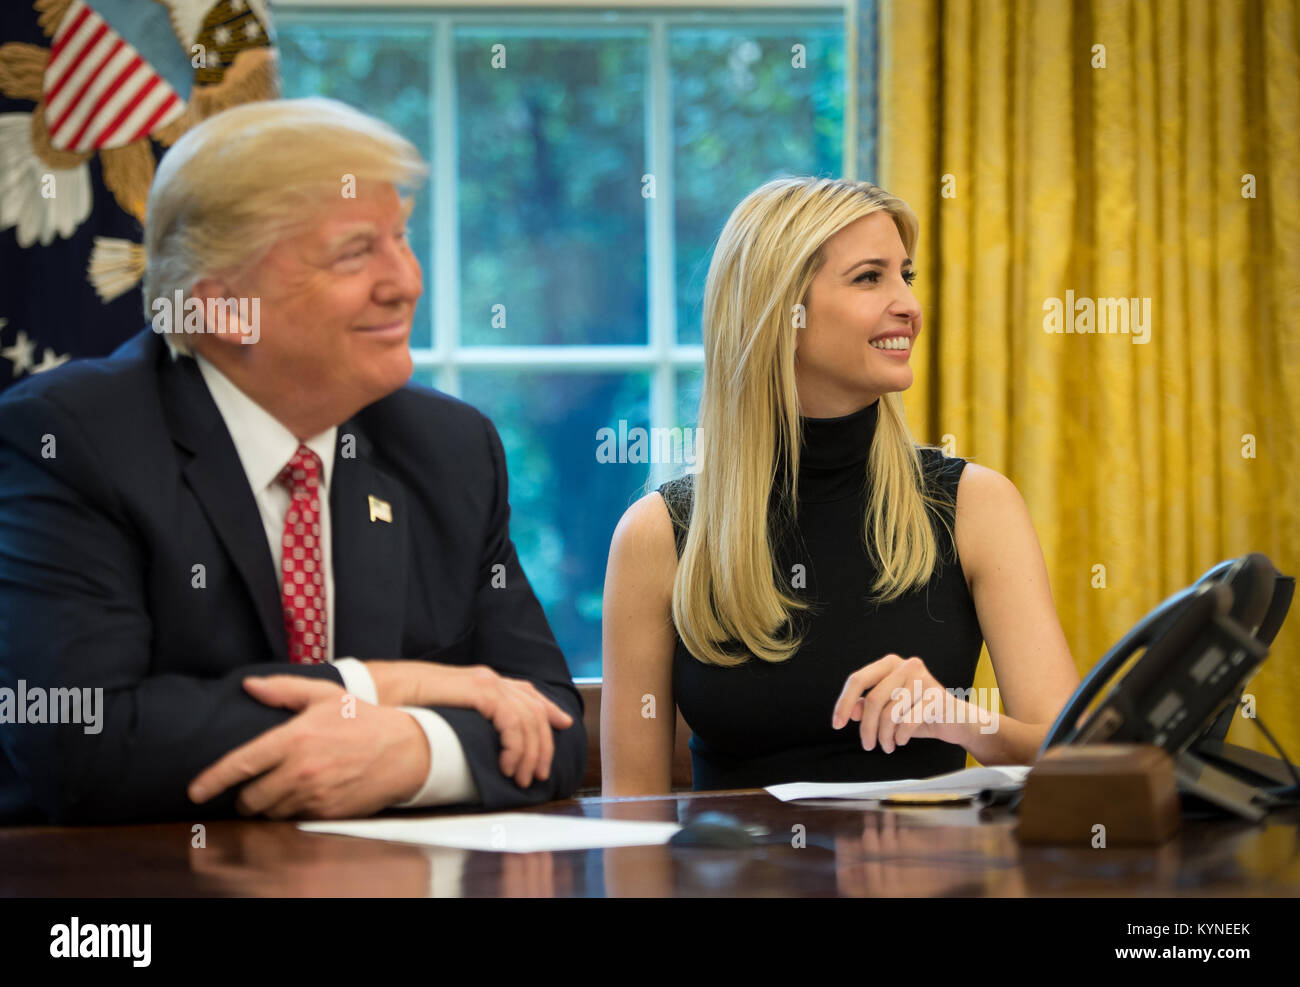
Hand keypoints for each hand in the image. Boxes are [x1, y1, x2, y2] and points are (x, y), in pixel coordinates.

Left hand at [187, 675, 428, 818]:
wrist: (406, 749)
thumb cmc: (364, 719)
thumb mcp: (326, 695)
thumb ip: (284, 690)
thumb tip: (250, 685)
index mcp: (294, 738)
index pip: (241, 764)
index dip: (213, 780)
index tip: (195, 790)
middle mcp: (300, 770)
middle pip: (250, 799)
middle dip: (246, 796)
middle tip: (255, 784)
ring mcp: (314, 795)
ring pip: (271, 812)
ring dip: (269, 804)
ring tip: (284, 786)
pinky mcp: (327, 812)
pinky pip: (294, 819)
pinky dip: (292, 810)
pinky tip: (305, 794)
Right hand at [368, 660, 573, 787]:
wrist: (374, 691)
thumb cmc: (399, 706)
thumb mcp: (440, 715)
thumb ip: (463, 722)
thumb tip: (476, 743)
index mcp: (481, 682)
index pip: (526, 693)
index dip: (548, 709)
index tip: (563, 726)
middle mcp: (488, 679)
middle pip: (534, 708)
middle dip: (543, 744)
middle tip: (539, 774)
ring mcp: (485, 682)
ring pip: (529, 717)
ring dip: (531, 751)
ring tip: (522, 777)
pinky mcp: (478, 690)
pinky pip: (513, 719)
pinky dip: (517, 744)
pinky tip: (508, 765)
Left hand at [831, 654, 957, 752]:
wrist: (955, 720)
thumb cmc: (918, 712)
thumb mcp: (888, 710)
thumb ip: (867, 706)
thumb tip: (852, 711)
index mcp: (889, 664)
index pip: (858, 680)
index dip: (844, 703)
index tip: (837, 724)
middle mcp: (906, 665)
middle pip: (873, 700)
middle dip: (867, 728)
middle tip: (867, 745)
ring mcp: (922, 679)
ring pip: (889, 714)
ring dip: (884, 737)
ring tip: (887, 745)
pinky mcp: (936, 696)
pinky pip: (907, 722)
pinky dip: (900, 737)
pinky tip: (901, 740)